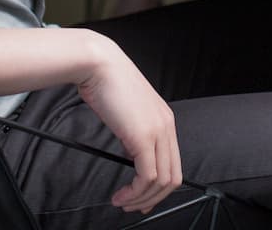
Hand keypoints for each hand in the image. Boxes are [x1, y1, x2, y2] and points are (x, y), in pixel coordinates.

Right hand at [75, 33, 181, 212]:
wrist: (98, 64)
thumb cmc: (107, 84)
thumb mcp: (126, 113)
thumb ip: (133, 133)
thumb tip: (131, 156)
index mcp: (164, 120)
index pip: (172, 163)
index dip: (159, 187)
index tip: (142, 198)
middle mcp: (166, 126)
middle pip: (173, 177)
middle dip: (153, 198)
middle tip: (133, 207)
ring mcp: (158, 131)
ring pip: (162, 181)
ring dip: (142, 199)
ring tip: (123, 202)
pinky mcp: (144, 136)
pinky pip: (148, 176)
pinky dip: (135, 192)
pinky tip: (121, 194)